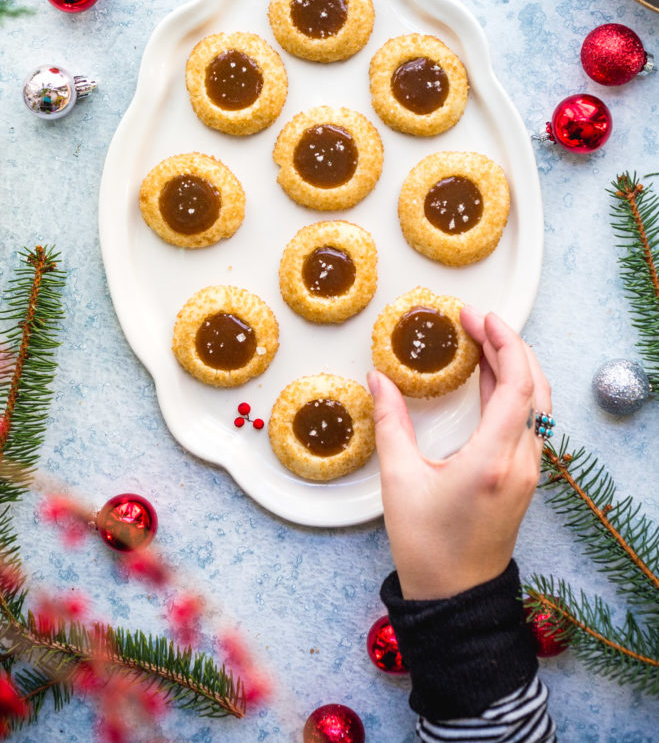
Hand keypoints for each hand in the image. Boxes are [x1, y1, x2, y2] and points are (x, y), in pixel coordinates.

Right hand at [368, 307, 550, 600]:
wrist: (455, 598)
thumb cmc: (427, 546)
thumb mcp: (399, 479)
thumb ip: (390, 422)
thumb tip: (378, 379)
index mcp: (493, 460)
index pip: (517, 385)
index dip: (503, 343)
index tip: (478, 316)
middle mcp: (520, 462)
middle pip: (534, 386)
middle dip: (509, 344)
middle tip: (476, 319)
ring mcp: (527, 471)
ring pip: (536, 403)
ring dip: (514, 365)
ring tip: (482, 339)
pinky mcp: (522, 478)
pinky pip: (528, 421)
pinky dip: (514, 390)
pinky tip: (489, 378)